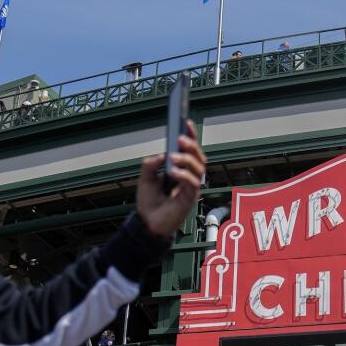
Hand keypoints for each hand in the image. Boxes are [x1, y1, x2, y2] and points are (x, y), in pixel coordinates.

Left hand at [137, 120, 207, 237]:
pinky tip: (173, 172)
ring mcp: (191, 187)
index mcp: (180, 169)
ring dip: (187, 159)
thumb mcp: (145, 178)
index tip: (185, 123)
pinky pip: (193, 183)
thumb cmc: (149, 202)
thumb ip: (151, 164)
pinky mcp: (190, 198)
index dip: (190, 136)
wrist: (147, 223)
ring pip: (199, 168)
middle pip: (199, 156)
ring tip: (173, 157)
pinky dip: (184, 175)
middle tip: (180, 140)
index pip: (189, 150)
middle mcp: (189, 176)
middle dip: (191, 146)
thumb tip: (162, 155)